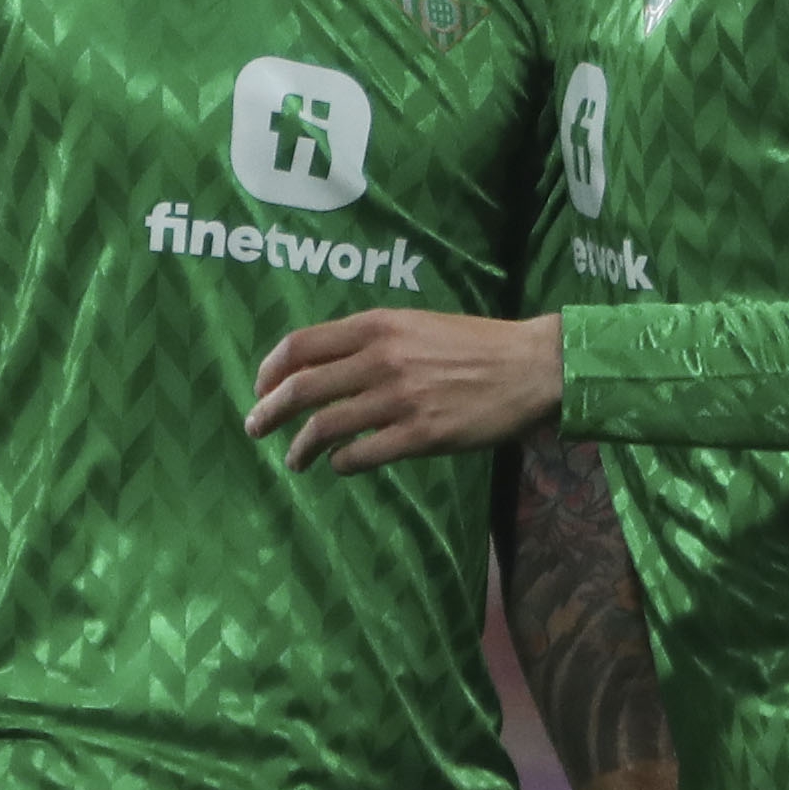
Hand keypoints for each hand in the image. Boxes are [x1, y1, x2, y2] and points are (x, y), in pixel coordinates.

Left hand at [246, 311, 564, 471]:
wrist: (533, 366)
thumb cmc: (475, 345)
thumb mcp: (417, 325)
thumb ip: (372, 341)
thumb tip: (324, 366)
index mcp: (378, 326)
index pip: (300, 346)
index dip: (270, 371)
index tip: (261, 389)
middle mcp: (382, 359)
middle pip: (301, 389)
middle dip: (268, 413)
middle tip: (255, 428)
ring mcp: (400, 398)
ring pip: (324, 427)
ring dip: (299, 448)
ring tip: (294, 460)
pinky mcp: (421, 435)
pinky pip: (361, 455)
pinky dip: (341, 463)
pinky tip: (342, 465)